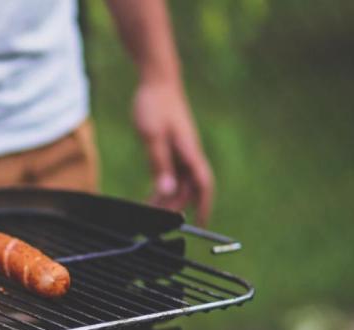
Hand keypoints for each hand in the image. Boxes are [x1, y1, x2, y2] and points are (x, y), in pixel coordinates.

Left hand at [133, 80, 213, 224]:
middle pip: (188, 188)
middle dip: (175, 207)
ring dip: (168, 198)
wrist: (157, 81)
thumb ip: (159, 164)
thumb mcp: (152, 136)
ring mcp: (182, 151)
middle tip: (156, 221)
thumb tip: (167, 190)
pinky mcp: (174, 147)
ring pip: (180, 182)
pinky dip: (164, 185)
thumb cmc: (155, 105)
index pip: (203, 185)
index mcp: (189, 152)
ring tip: (149, 211)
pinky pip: (172, 173)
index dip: (204, 206)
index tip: (201, 224)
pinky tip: (152, 194)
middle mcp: (189, 154)